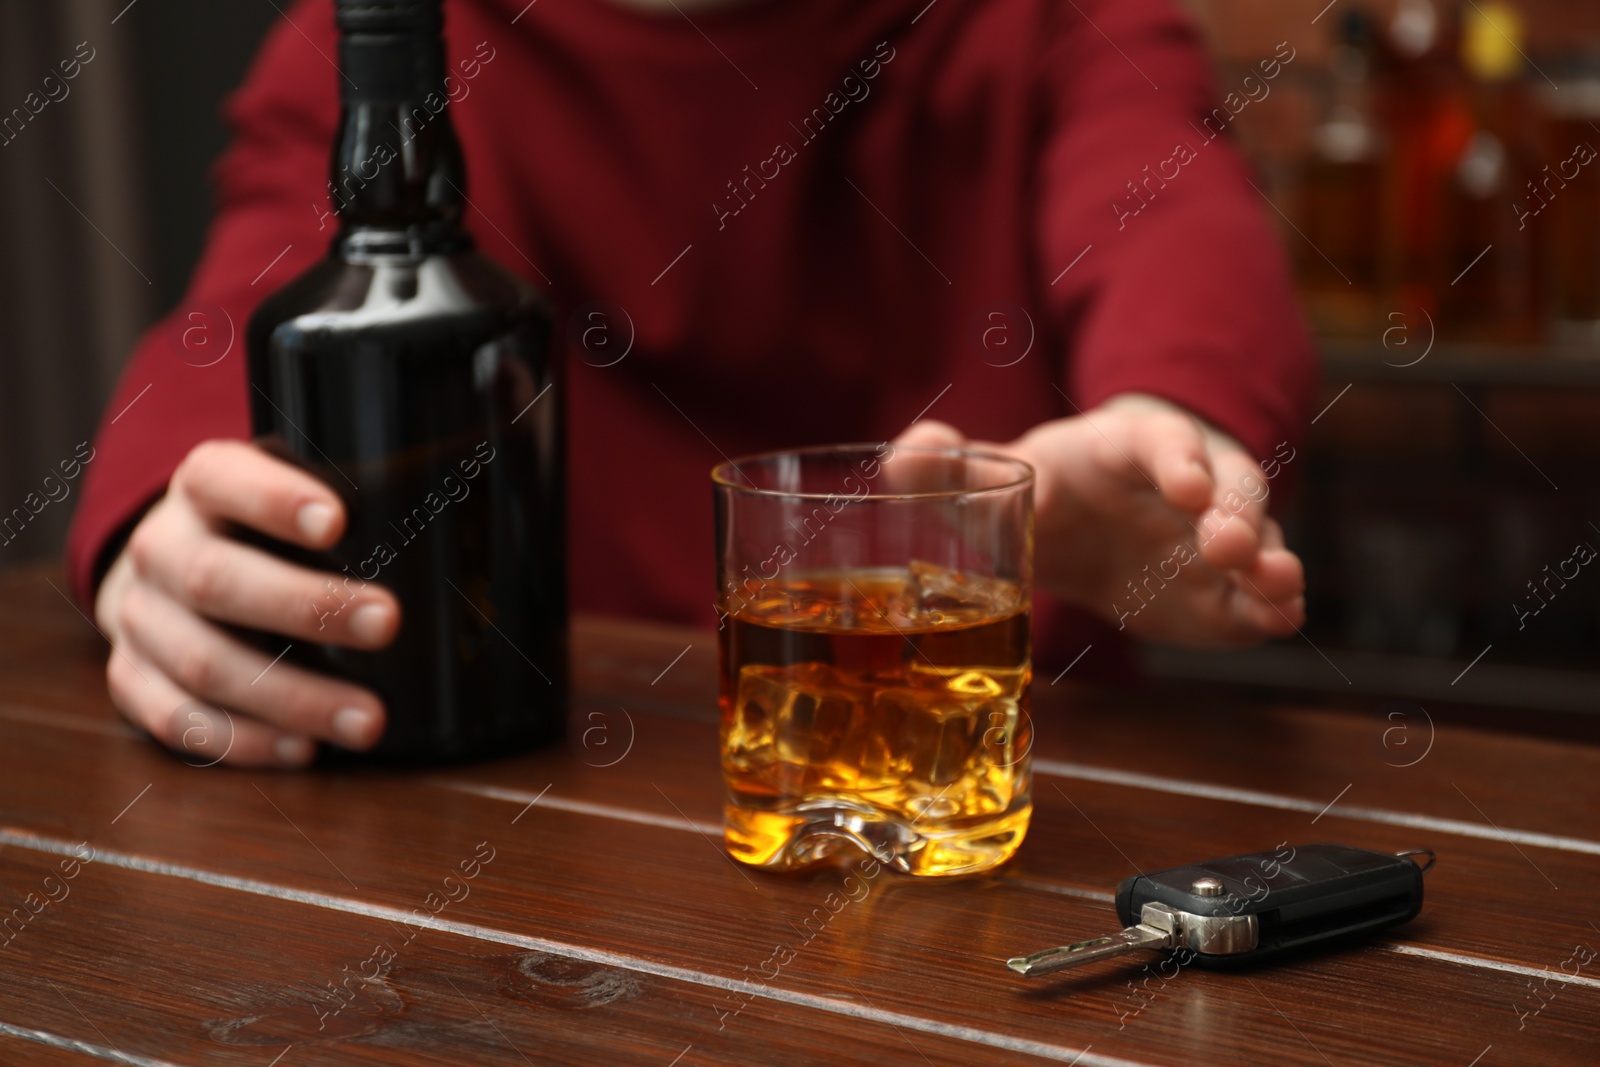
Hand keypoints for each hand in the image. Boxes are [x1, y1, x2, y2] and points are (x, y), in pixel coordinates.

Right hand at [95, 440, 400, 766]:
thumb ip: (364, 493)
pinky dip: (245, 740)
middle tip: (388, 623)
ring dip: (293, 696)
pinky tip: (306, 749)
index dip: (274, 498)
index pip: (223, 478)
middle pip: (217, 579)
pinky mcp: (132, 679)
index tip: (339, 521)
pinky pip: (179, 720)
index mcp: (203, 486)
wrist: (166, 570)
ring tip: (369, 719)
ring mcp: (141, 618)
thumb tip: (483, 484)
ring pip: (205, 662)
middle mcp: (161, 548)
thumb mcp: (297, 492)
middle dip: (308, 606)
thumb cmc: (265, 531)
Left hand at [896, 394, 1304, 644]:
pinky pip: (1255, 597)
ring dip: (1269, 560)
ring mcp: (1210, 540)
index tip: (1184, 485)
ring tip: (1278, 587)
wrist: (1080, 529)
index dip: (1176, 457)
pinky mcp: (1220, 594)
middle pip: (1227, 485)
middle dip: (1233, 513)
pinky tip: (1282, 620)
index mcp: (1122, 449)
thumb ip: (950, 467)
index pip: (1158, 440)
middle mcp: (1183, 486)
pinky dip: (1272, 608)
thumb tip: (912, 453)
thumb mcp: (994, 476)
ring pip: (1258, 539)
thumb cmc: (1040, 491)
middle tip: (1228, 547)